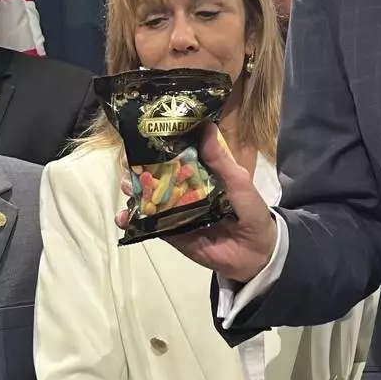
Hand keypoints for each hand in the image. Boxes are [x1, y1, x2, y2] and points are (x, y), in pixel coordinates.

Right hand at [117, 125, 276, 283]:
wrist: (256, 252)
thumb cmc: (251, 211)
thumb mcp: (239, 182)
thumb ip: (221, 159)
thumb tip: (206, 127)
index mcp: (201, 172)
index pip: (177, 154)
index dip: (160, 145)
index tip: (145, 134)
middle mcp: (185, 189)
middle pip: (156, 175)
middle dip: (139, 167)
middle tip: (129, 163)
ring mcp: (175, 211)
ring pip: (148, 197)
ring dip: (133, 191)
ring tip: (126, 187)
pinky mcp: (171, 232)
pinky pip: (149, 225)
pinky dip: (133, 221)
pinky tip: (124, 217)